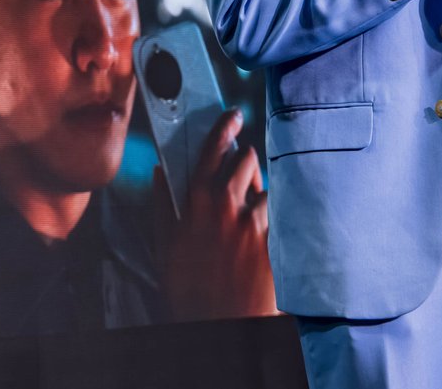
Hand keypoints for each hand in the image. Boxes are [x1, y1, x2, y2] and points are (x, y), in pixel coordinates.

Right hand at [156, 109, 278, 320]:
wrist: (220, 326)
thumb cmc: (188, 290)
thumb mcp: (164, 245)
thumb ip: (162, 204)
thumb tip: (160, 174)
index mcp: (197, 202)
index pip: (213, 149)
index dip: (224, 127)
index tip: (232, 116)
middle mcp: (227, 206)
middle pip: (247, 161)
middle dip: (246, 161)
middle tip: (243, 169)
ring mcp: (254, 224)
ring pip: (266, 188)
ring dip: (261, 193)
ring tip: (252, 210)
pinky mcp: (274, 242)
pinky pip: (280, 217)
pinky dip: (274, 219)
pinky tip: (265, 233)